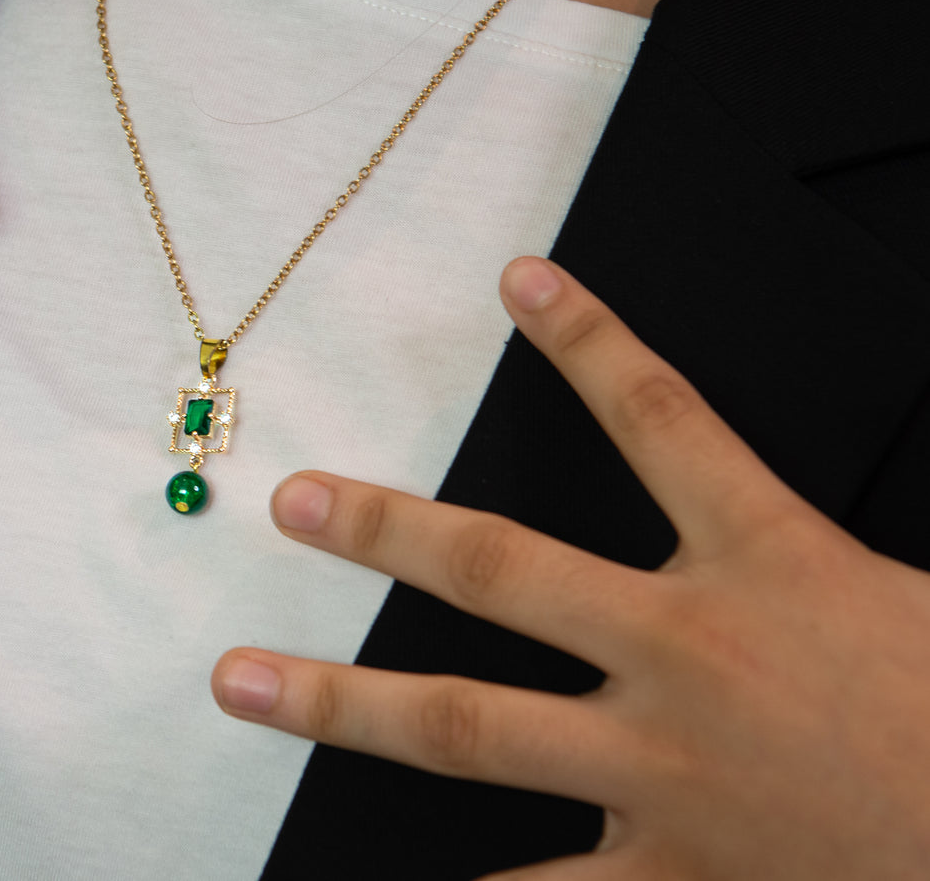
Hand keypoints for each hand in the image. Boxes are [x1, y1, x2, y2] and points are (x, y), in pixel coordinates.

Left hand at [213, 257, 929, 879]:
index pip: (661, 417)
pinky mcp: (676, 876)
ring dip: (344, 702)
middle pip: (503, 568)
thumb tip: (757, 495)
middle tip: (292, 502)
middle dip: (387, 531)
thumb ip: (815, 544)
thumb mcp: (904, 590)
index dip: (588, 341)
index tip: (521, 283)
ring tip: (241, 680)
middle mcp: (688, 654)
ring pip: (471, 727)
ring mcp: (662, 772)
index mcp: (767, 563)